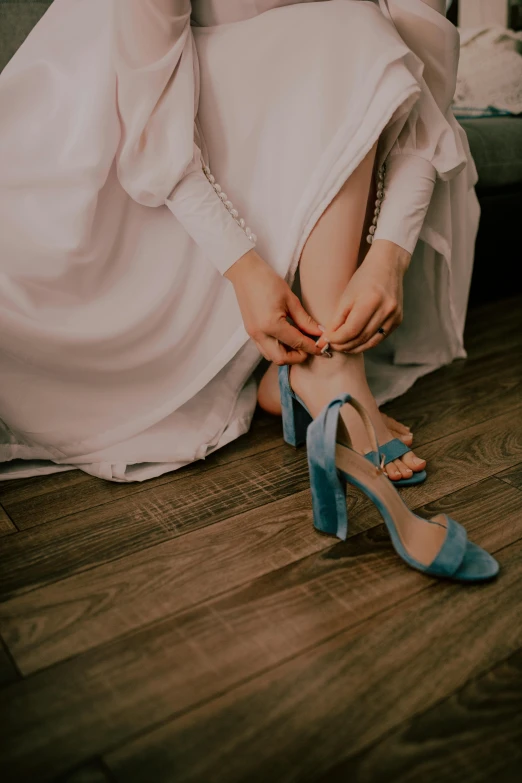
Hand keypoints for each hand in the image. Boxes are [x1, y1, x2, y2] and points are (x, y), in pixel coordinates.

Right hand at [225, 249, 322, 364]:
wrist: (245, 272)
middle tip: (310, 348)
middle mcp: (260, 334)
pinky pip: (265, 349)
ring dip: (287, 354)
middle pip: (281, 359)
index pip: (296, 343)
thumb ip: (305, 320)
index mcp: (271, 325)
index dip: (312, 347)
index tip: (323, 348)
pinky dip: (277, 349)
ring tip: (299, 343)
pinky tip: (287, 339)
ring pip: (271, 356)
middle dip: (298, 357)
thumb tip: (320, 332)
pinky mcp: (251, 332)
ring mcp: (253, 334)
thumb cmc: (268, 281)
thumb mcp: (291, 299)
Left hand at [318, 240, 410, 353]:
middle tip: (331, 345)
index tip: (326, 341)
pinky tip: (355, 342)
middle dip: (344, 345)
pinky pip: (379, 338)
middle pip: (361, 338)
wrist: (387, 266)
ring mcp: (394, 316)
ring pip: (370, 342)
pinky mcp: (398, 321)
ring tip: (341, 346)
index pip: (351, 330)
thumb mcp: (346, 296)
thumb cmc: (363, 279)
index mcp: (371, 300)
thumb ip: (337, 320)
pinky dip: (365, 343)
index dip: (337, 339)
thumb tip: (327, 340)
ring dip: (354, 347)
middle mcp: (386, 310)